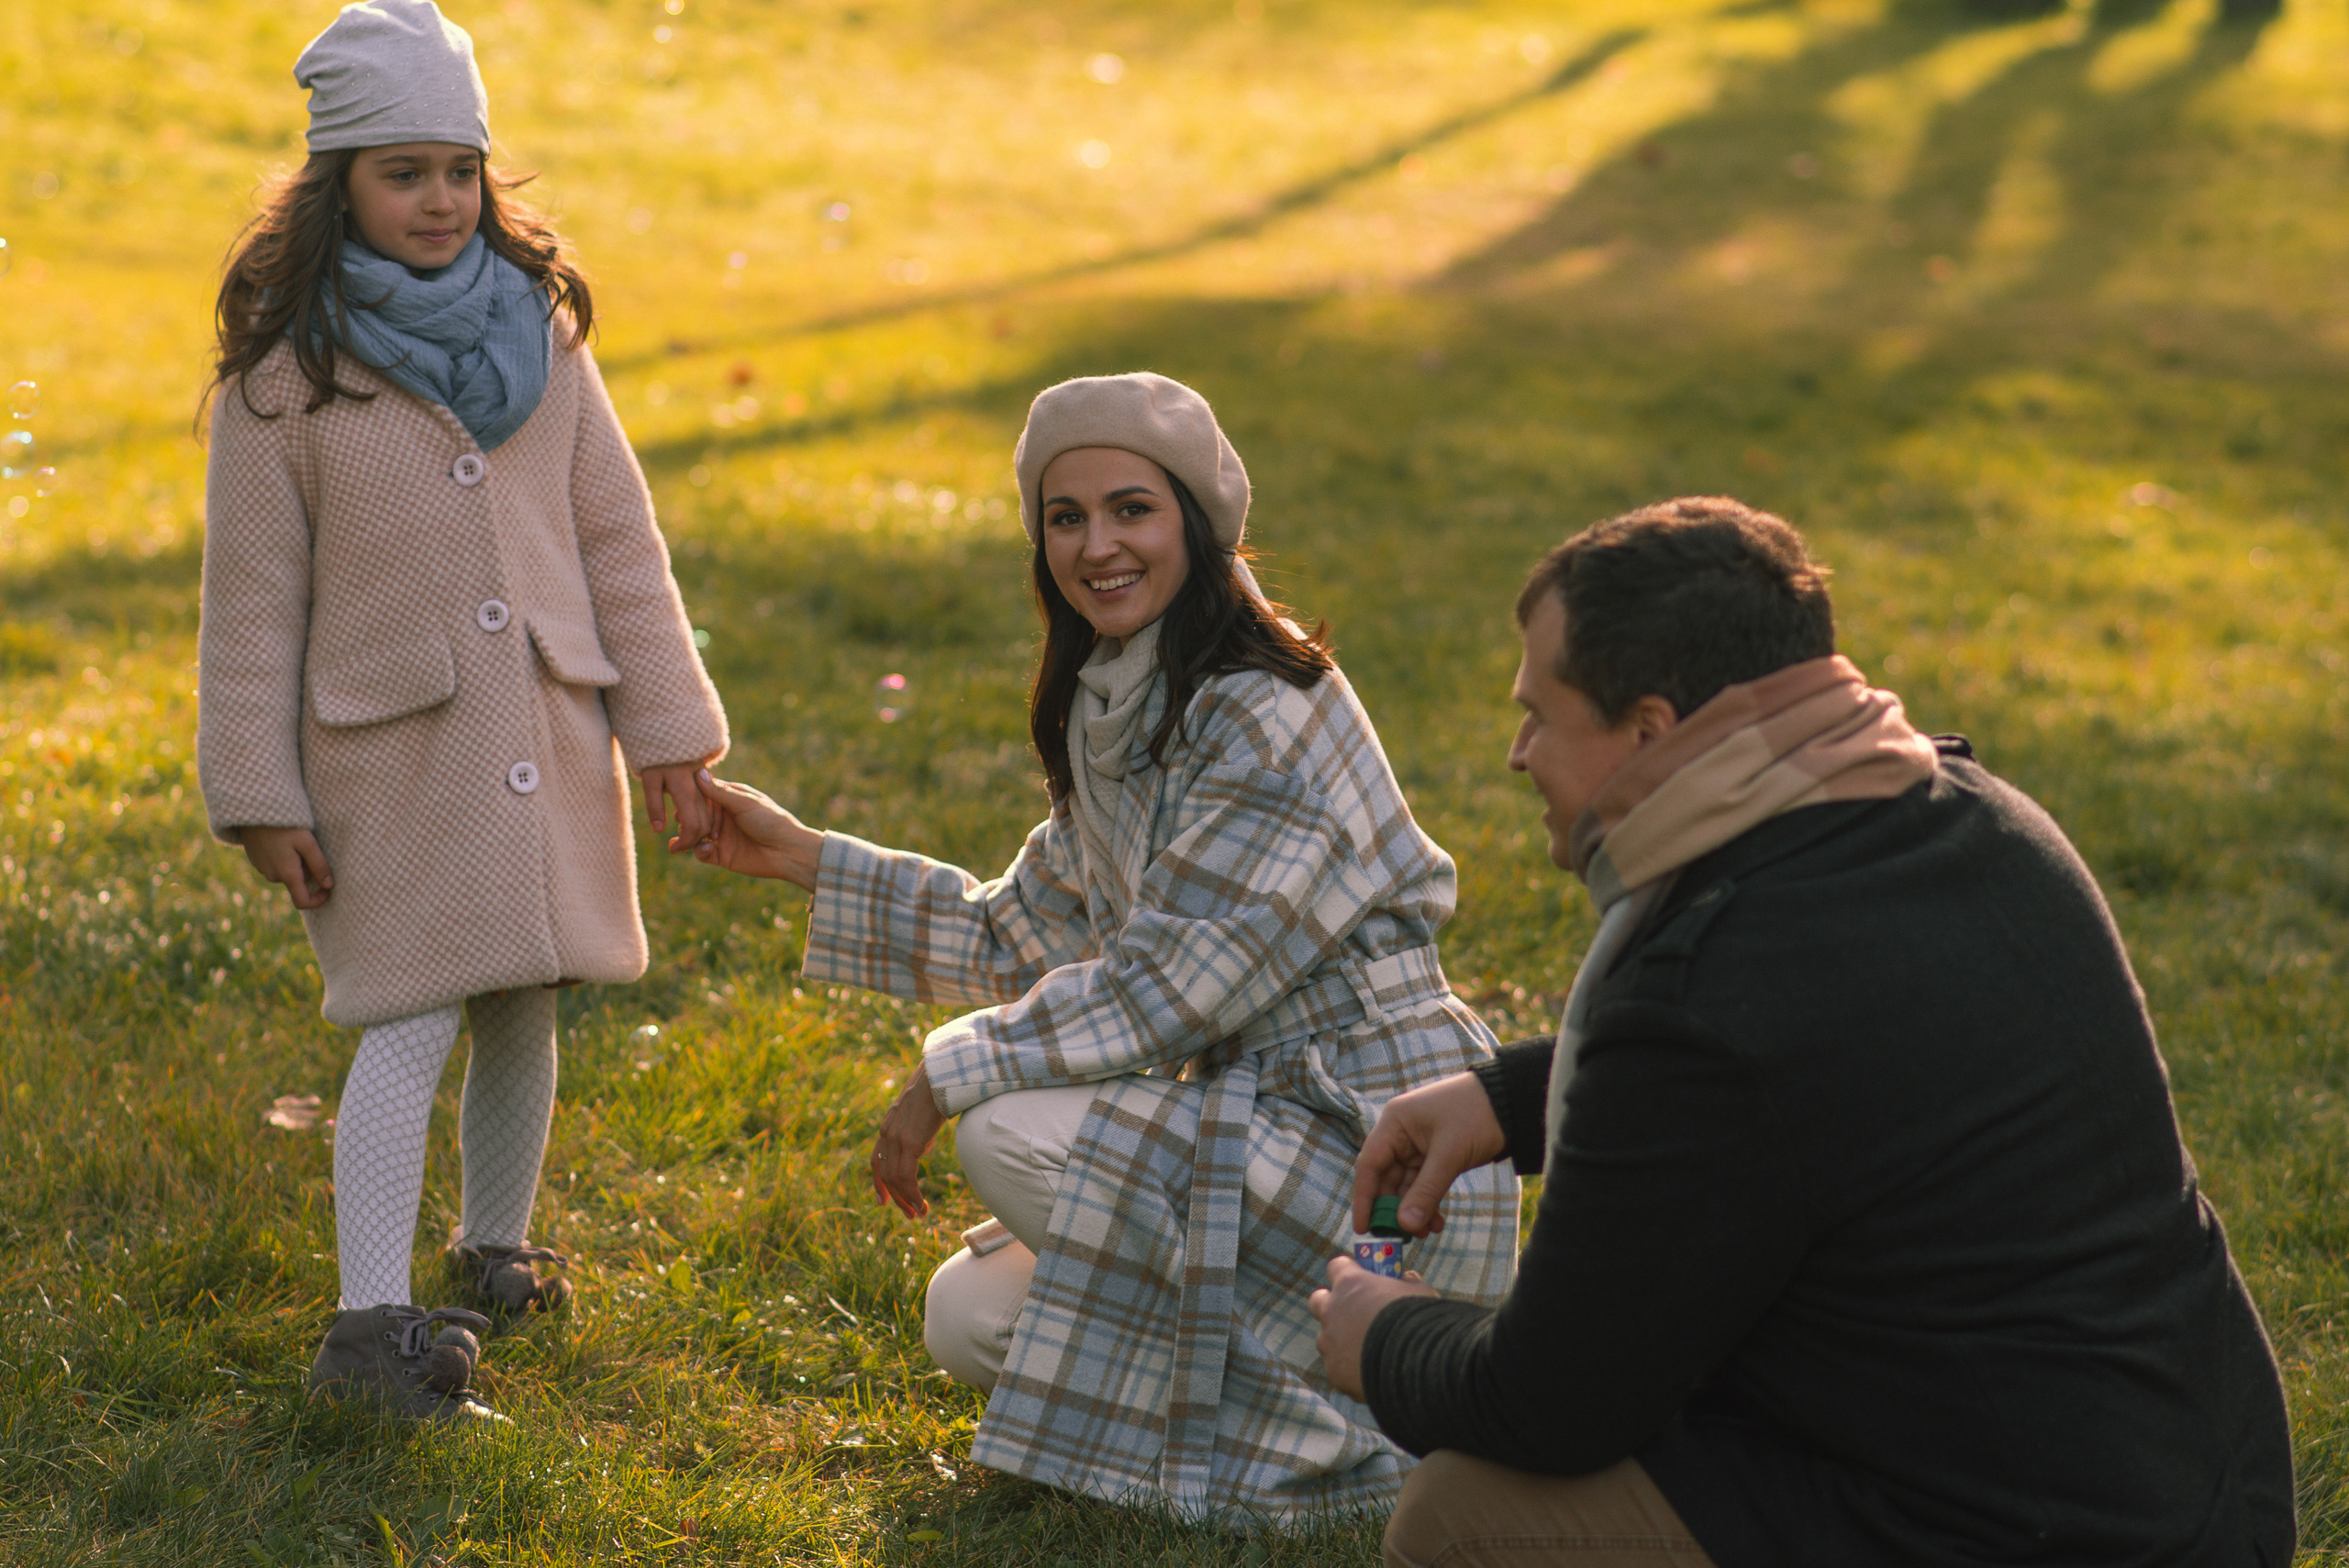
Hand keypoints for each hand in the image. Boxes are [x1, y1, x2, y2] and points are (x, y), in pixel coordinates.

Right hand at [239, 826, 333, 909]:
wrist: (253, 811)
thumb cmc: (284, 825)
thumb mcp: (307, 842)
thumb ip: (319, 865)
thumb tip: (329, 885)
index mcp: (287, 874)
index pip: (302, 901)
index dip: (318, 900)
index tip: (328, 888)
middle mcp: (272, 876)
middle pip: (297, 882)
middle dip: (307, 870)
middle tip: (307, 846)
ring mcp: (262, 868)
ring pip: (287, 873)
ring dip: (296, 862)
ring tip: (294, 840)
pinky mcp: (256, 860)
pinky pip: (276, 865)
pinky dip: (284, 857)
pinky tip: (282, 839)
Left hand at [641, 760, 714, 851]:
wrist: (672, 725)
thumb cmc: (656, 753)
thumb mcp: (650, 777)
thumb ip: (655, 804)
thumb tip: (659, 829)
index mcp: (685, 790)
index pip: (692, 826)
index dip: (686, 842)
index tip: (675, 849)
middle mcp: (701, 788)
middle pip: (706, 822)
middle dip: (695, 840)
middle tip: (680, 848)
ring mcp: (708, 783)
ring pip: (712, 814)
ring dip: (703, 829)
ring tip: (687, 838)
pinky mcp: (709, 778)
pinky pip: (714, 803)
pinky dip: (708, 816)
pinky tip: (699, 821)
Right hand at [692, 771, 823, 889]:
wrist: (788, 852)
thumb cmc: (771, 821)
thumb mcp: (745, 803)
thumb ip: (720, 792)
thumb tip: (698, 773)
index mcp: (730, 799)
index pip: (703, 793)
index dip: (692, 796)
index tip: (683, 798)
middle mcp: (723, 816)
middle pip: (696, 814)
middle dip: (687, 818)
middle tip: (681, 821)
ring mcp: (722, 836)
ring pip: (695, 834)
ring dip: (688, 836)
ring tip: (683, 839)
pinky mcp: (723, 855)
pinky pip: (702, 853)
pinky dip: (699, 852)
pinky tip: (705, 849)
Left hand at [869, 1063, 945, 1219]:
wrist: (942, 1073)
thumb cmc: (938, 1088)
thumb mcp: (922, 1112)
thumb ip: (917, 1129)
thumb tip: (922, 1143)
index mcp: (890, 1125)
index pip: (877, 1159)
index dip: (879, 1182)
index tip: (884, 1201)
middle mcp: (888, 1133)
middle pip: (883, 1173)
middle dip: (894, 1196)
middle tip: (908, 1213)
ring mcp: (897, 1138)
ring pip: (894, 1179)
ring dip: (905, 1200)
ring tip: (918, 1214)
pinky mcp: (910, 1142)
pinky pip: (906, 1176)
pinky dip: (912, 1194)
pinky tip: (921, 1204)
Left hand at [1310, 1255, 1436, 1399]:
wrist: (1415, 1362)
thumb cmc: (1418, 1319)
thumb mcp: (1419, 1292)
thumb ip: (1408, 1284)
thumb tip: (1409, 1278)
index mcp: (1350, 1284)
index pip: (1337, 1267)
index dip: (1348, 1272)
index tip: (1360, 1278)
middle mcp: (1332, 1311)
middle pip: (1318, 1301)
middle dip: (1331, 1305)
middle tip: (1352, 1314)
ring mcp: (1330, 1343)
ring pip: (1327, 1339)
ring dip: (1342, 1341)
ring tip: (1370, 1351)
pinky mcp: (1334, 1371)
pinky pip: (1339, 1367)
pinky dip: (1351, 1369)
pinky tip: (1373, 1373)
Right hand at [1353, 1070, 1506, 1236]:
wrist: (1510, 1100)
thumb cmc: (1476, 1115)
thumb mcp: (1449, 1155)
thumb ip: (1426, 1191)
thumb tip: (1405, 1226)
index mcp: (1394, 1124)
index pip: (1369, 1165)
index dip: (1364, 1199)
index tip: (1363, 1228)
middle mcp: (1400, 1134)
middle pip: (1386, 1179)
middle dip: (1394, 1210)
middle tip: (1403, 1238)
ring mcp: (1417, 1146)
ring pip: (1406, 1186)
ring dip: (1414, 1210)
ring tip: (1428, 1232)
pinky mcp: (1434, 1156)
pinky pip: (1423, 1185)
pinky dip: (1427, 1203)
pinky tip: (1437, 1222)